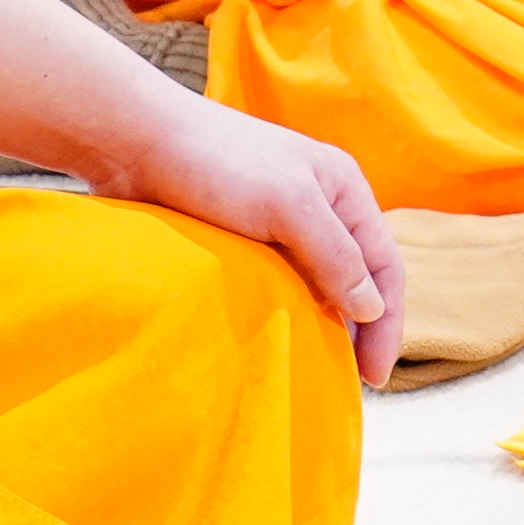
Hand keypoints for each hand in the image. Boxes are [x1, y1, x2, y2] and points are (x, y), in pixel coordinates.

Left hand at [86, 92, 409, 384]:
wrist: (135, 142)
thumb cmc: (218, 163)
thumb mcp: (288, 206)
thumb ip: (335, 257)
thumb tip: (371, 308)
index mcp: (343, 188)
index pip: (384, 265)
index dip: (387, 322)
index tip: (375, 376)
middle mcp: (318, 204)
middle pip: (355, 276)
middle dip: (360, 328)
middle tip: (352, 382)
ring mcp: (279, 219)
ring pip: (315, 281)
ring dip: (321, 321)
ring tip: (316, 365)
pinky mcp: (241, 234)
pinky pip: (277, 280)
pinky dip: (285, 310)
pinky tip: (275, 335)